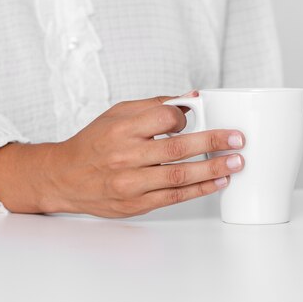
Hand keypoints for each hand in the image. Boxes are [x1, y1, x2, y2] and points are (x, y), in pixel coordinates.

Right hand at [0, 91, 245, 216]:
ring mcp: (131, 183)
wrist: (65, 177)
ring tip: (235, 163)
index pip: (164, 118)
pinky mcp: (135, 204)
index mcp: (121, 128)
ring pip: (179, 176)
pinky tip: (216, 182)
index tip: (193, 118)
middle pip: (178, 149)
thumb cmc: (94, 142)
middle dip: (213, 143)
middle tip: (237, 139)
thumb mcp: (117, 113)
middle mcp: (125, 156)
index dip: (184, 117)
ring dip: (212, 170)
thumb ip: (154, 105)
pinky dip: (198, 190)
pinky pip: (173, 197)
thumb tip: (191, 99)